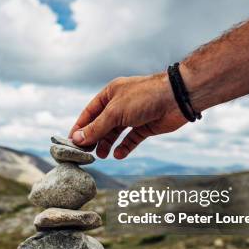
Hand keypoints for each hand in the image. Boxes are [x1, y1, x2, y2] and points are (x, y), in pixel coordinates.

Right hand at [69, 72, 187, 158]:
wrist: (177, 98)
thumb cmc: (144, 98)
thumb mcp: (115, 113)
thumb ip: (96, 128)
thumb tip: (77, 139)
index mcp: (110, 93)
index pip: (90, 112)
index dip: (80, 127)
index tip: (71, 142)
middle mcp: (120, 104)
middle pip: (102, 124)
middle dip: (94, 138)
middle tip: (85, 153)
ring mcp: (134, 115)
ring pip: (116, 133)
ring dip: (107, 144)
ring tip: (101, 155)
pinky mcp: (146, 126)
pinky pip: (131, 139)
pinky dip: (125, 147)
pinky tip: (119, 155)